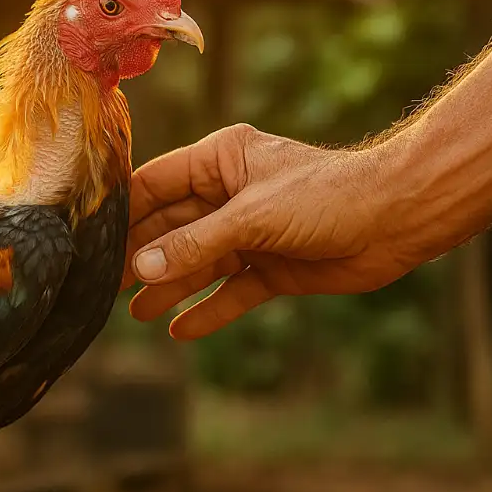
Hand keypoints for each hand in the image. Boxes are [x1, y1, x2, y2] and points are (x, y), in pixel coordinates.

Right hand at [123, 124, 424, 339]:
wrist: (400, 219)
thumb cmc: (329, 196)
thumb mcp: (252, 217)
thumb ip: (194, 245)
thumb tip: (141, 270)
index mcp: (220, 160)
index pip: (156, 184)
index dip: (124, 212)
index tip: (90, 238)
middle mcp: (230, 195)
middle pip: (171, 228)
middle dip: (141, 257)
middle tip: (103, 286)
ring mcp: (251, 232)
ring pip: (197, 263)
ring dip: (169, 287)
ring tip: (134, 314)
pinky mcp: (272, 267)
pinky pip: (230, 292)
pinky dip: (207, 310)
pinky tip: (179, 330)